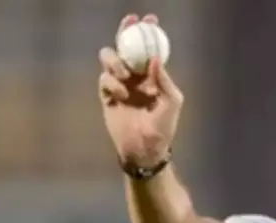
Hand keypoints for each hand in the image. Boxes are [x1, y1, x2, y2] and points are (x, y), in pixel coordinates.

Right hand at [98, 14, 183, 167]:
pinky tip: (121, 96)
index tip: (150, 20)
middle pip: (125, 46)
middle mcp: (135, 76)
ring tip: (125, 73)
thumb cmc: (164, 127)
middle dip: (125, 32)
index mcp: (152, 75)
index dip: (148, 32)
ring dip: (115, 61)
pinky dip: (111, 84)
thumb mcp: (172, 102)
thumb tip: (156, 58)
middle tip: (129, 24)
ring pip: (109, 59)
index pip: (149, 47)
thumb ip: (164, 79)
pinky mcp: (107, 97)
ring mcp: (120, 85)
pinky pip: (104, 80)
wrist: (145, 149)